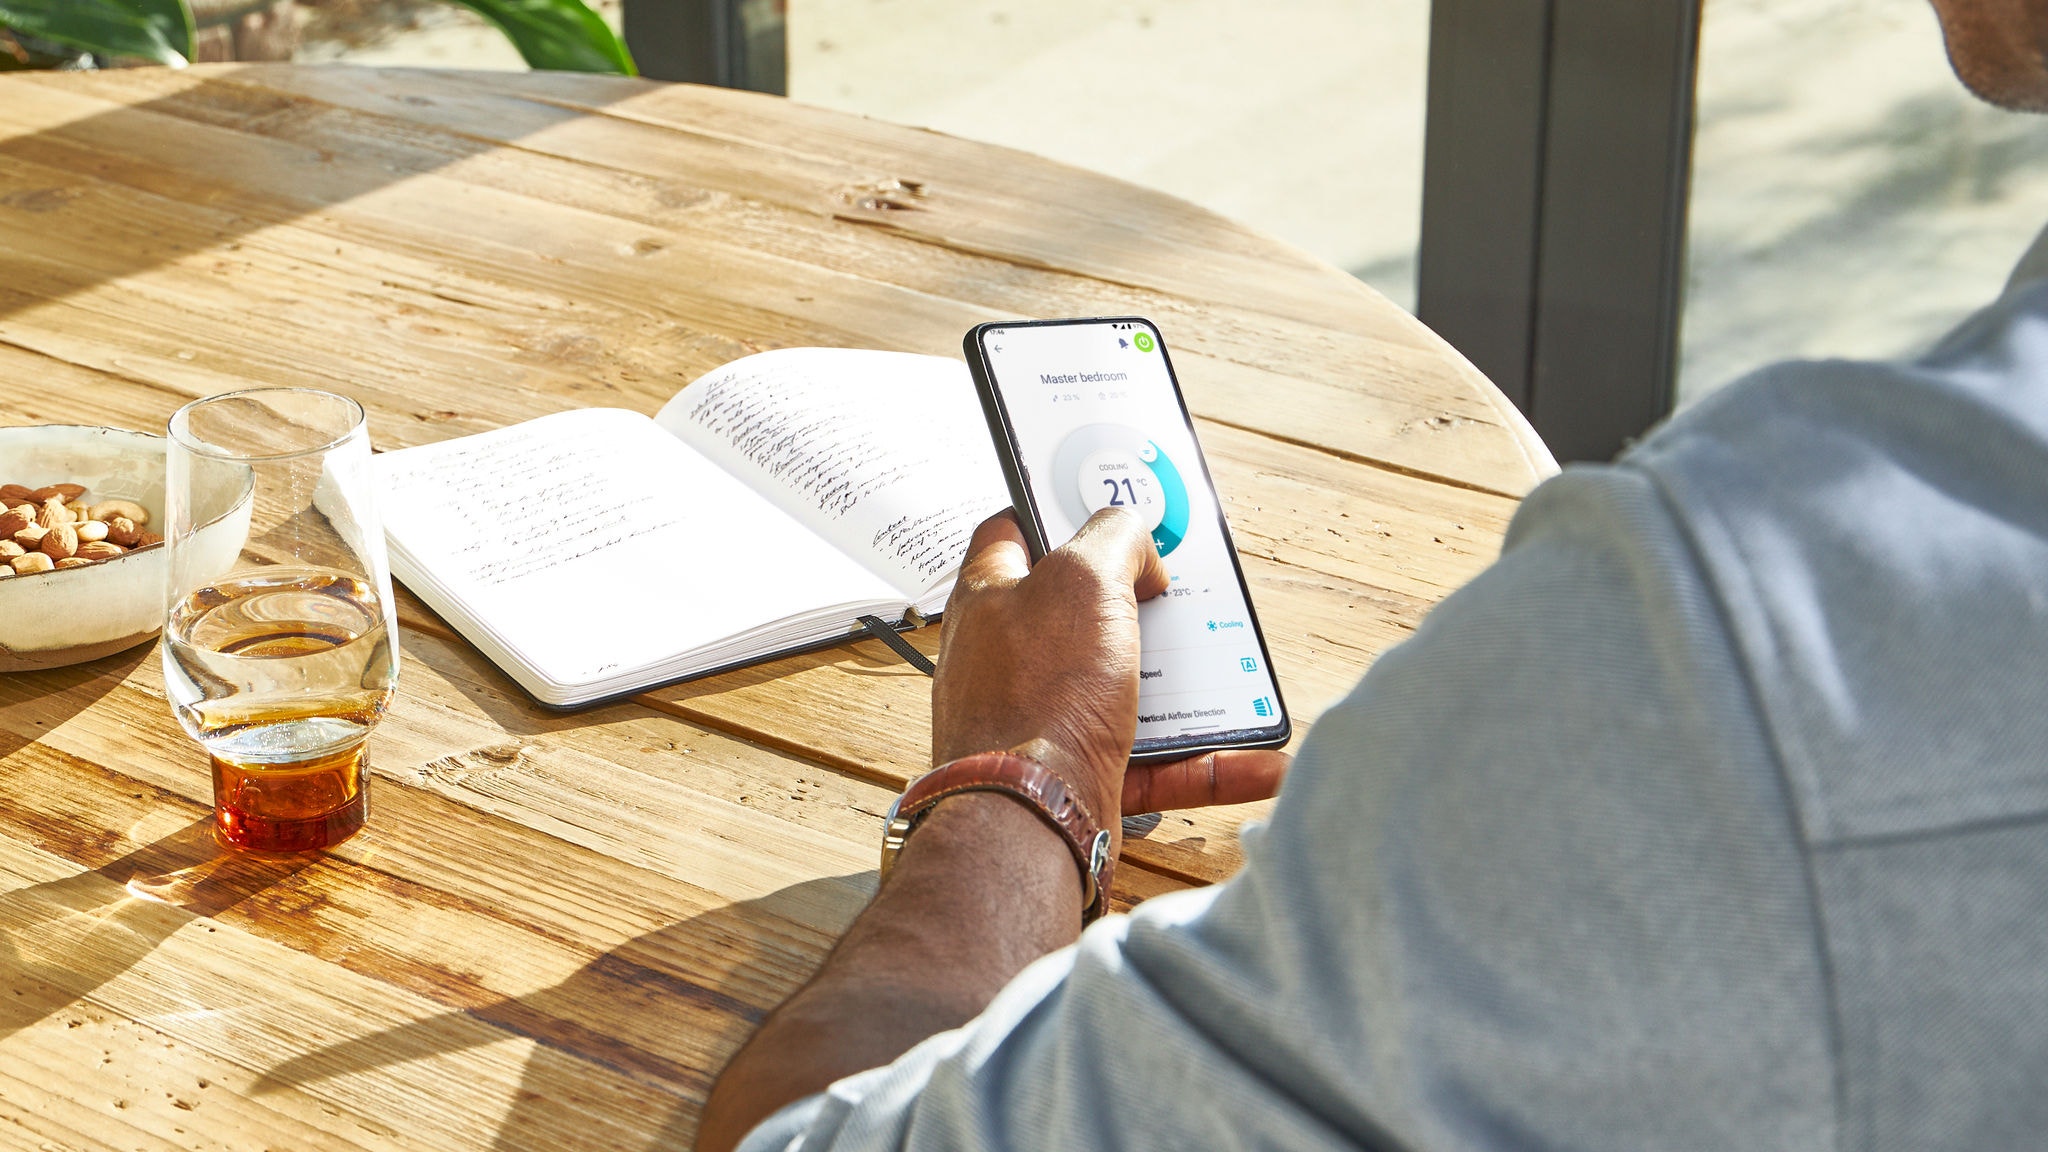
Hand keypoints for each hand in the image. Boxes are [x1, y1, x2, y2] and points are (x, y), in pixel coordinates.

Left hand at [934, 509, 1289, 853]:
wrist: (1028, 823)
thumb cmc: (1035, 700)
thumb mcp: (1083, 578)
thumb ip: (1115, 538)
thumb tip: (1137, 547)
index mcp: (993, 598)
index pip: (1013, 531)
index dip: (1057, 511)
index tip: (1106, 508)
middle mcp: (1011, 659)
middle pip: (1086, 613)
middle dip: (1143, 606)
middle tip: (1186, 596)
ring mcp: (1045, 720)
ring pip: (1127, 690)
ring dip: (1187, 688)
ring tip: (1234, 674)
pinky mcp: (1079, 775)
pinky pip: (1157, 762)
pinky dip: (1207, 762)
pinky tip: (1258, 760)